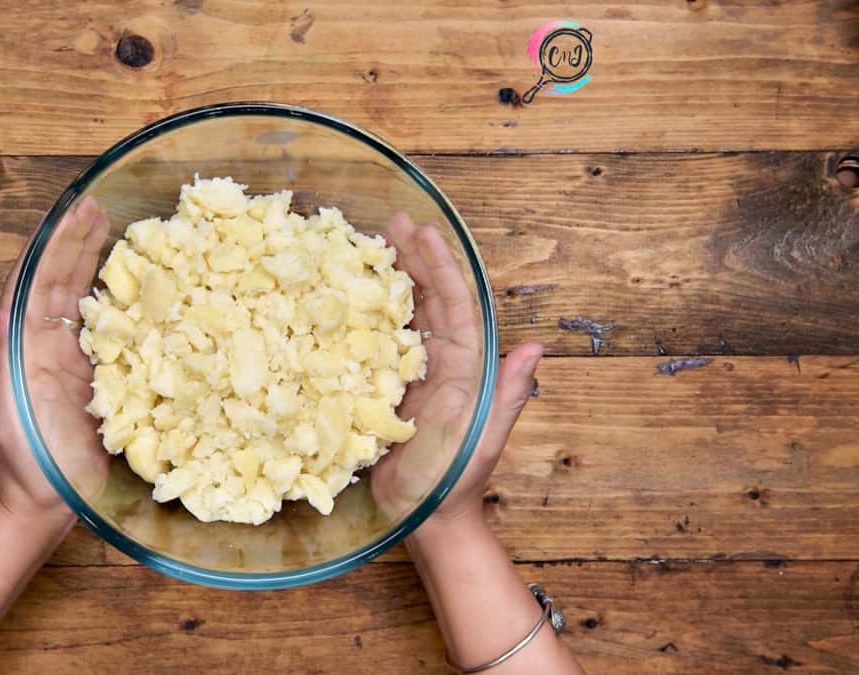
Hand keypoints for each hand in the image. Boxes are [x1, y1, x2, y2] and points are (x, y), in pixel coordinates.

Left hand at [0, 197, 110, 527]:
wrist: (48, 505)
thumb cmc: (25, 464)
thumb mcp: (8, 412)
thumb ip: (6, 364)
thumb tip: (4, 309)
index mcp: (23, 345)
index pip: (34, 282)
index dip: (49, 246)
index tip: (66, 212)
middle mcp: (48, 344)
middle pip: (62, 280)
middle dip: (76, 241)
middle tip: (96, 206)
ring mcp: (75, 358)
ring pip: (85, 298)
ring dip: (95, 260)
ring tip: (111, 224)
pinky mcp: (101, 377)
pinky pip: (112, 331)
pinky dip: (122, 301)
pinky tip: (138, 278)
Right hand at [372, 213, 542, 524]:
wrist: (426, 518)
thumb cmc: (455, 483)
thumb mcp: (484, 440)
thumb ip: (507, 396)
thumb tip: (535, 349)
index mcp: (465, 366)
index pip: (452, 305)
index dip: (439, 267)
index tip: (422, 231)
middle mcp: (439, 361)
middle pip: (426, 299)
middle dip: (412, 258)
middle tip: (390, 220)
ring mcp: (410, 374)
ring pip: (401, 315)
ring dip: (389, 278)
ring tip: (369, 243)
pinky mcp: (381, 390)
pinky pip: (373, 345)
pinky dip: (363, 317)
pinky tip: (344, 297)